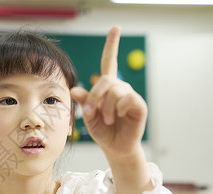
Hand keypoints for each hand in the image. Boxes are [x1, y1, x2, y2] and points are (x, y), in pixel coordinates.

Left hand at [71, 26, 147, 156]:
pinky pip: (126, 99)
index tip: (116, 28)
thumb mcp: (88, 116)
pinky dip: (118, 109)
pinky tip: (118, 117)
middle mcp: (120, 87)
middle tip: (90, 112)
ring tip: (107, 120)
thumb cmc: (103, 130)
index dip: (112, 45)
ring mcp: (130, 95)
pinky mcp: (138, 105)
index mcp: (107, 87)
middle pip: (105, 80)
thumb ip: (83, 102)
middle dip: (94, 96)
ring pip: (114, 91)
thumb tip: (74, 89)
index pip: (109, 62)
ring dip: (105, 107)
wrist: (115, 147)